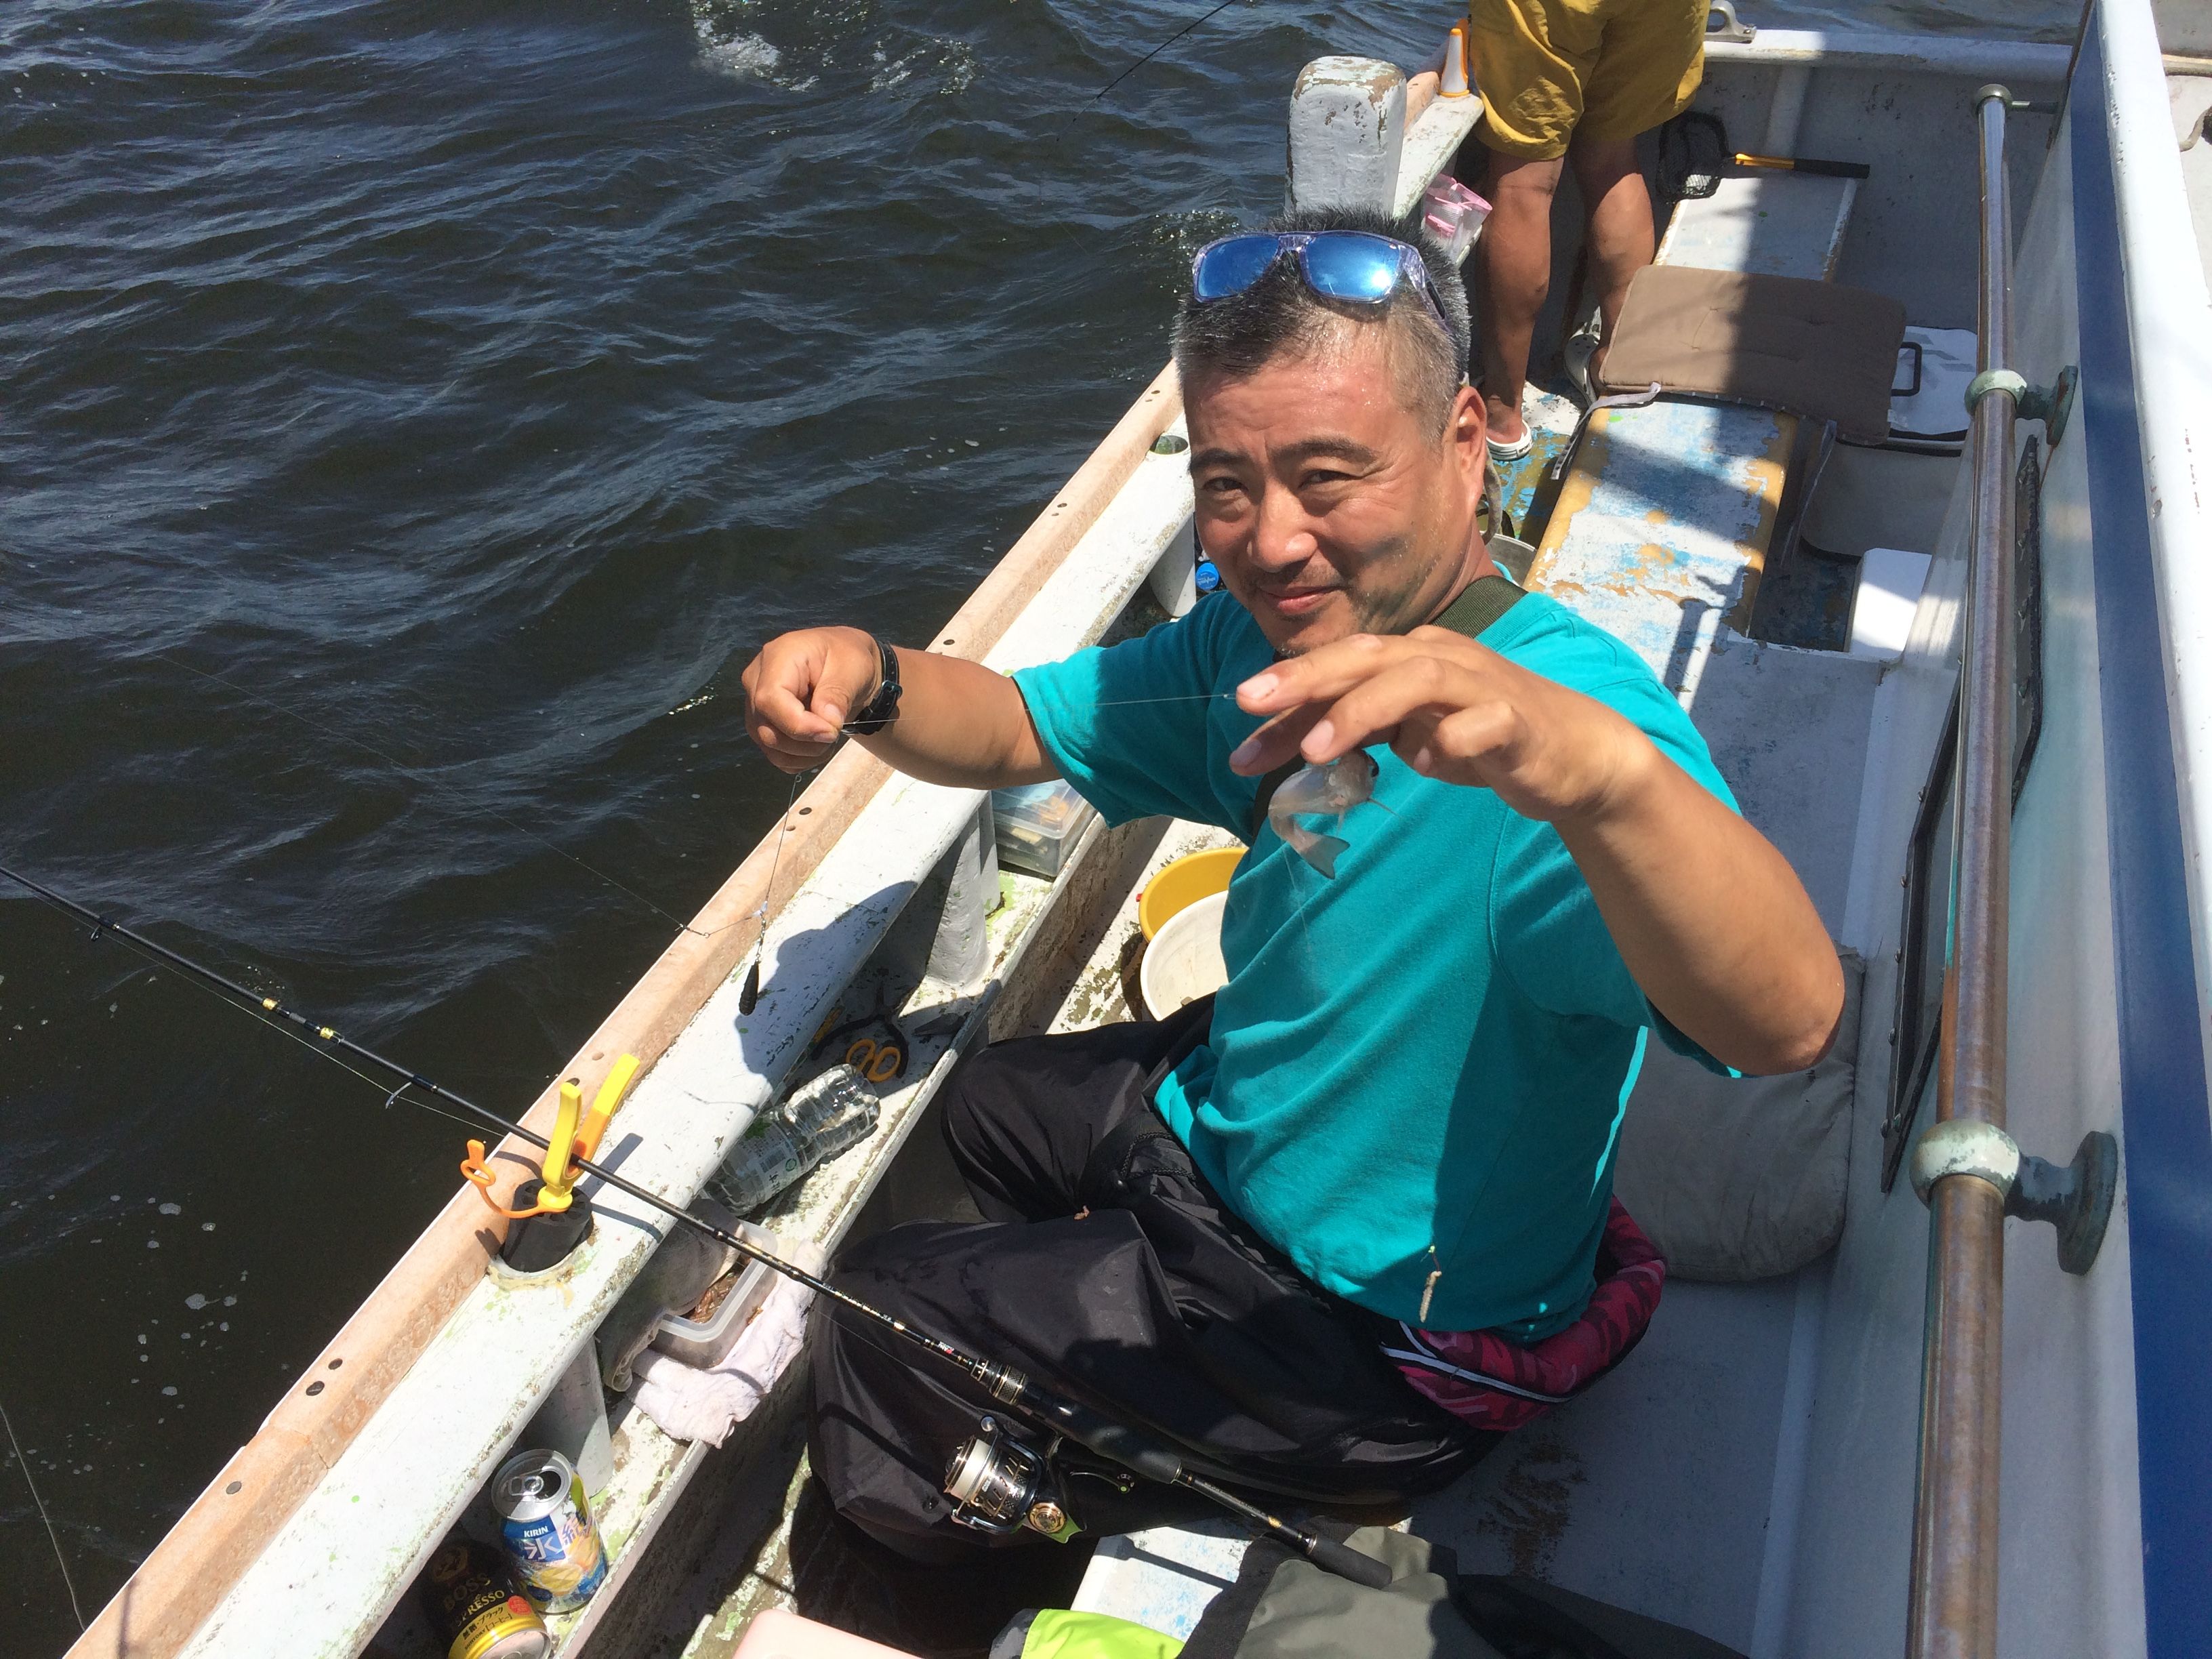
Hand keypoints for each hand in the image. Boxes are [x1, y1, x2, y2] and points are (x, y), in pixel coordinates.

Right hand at [740, 626, 880, 773]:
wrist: (843, 665)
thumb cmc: (847, 657)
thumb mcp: (853, 666)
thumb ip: (838, 693)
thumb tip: (827, 722)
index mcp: (776, 657)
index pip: (770, 699)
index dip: (799, 725)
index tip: (832, 731)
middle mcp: (756, 681)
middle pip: (767, 728)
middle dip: (806, 742)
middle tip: (836, 732)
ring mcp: (755, 705)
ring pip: (769, 745)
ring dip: (805, 753)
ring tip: (830, 737)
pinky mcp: (762, 724)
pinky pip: (774, 754)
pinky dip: (800, 759)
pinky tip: (818, 745)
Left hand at [1227, 627, 1651, 825]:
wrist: (1575, 752)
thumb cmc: (1482, 735)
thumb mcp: (1408, 734)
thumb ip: (1358, 732)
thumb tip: (1294, 743)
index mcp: (1408, 657)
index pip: (1338, 670)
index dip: (1286, 698)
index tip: (1238, 732)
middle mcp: (1439, 658)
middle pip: (1366, 655)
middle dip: (1305, 678)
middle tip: (1249, 704)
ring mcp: (1481, 684)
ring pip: (1416, 678)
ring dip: (1362, 710)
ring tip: (1317, 749)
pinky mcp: (1518, 720)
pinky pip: (1482, 724)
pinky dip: (1452, 739)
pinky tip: (1427, 763)